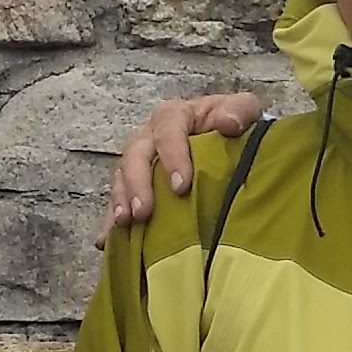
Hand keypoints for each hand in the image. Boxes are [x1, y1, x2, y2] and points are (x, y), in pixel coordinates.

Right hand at [102, 90, 274, 233]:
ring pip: (122, 177)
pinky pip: (118, 200)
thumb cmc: (233, 126)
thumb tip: (227, 123)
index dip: (172, 156)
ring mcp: (139, 161)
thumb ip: (239, 110)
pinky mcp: (134, 185)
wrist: (227, 142)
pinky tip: (107, 240)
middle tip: (143, 212)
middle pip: (135, 155)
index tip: (181, 186)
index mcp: (176, 117)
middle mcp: (151, 136)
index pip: (169, 130)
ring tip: (124, 223)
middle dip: (137, 184)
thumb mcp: (243, 110)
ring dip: (120, 201)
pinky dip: (112, 219)